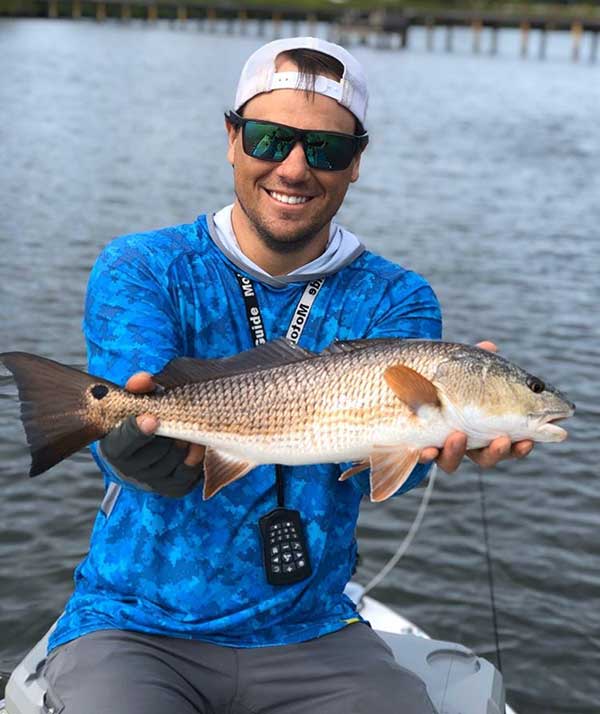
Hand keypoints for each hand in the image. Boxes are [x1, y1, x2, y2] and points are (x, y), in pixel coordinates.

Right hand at [99, 371, 204, 496]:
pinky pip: (188, 473)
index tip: (151, 418)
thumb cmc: (141, 419)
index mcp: (114, 446)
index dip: (137, 431)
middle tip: (178, 419)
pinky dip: (195, 457)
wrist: (147, 449)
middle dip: (168, 434)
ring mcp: (152, 482)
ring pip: (172, 461)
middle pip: (153, 452)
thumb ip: (139, 389)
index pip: (123, 442)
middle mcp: (130, 470)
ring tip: (188, 429)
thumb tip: (142, 380)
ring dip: (183, 443)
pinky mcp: (173, 488)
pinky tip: (197, 444)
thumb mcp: (137, 401)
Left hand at [417, 341, 533, 471]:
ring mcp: (437, 445)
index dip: (520, 445)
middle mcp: (462, 440)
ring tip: (459, 434)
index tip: (531, 439)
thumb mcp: (457, 365)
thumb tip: (490, 346)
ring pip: (452, 461)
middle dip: (497, 452)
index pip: (507, 441)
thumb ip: (474, 360)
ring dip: (458, 451)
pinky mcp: (416, 446)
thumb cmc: (439, 374)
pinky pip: (421, 457)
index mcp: (481, 425)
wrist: (401, 383)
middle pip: (486, 457)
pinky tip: (427, 449)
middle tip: (503, 440)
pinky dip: (426, 455)